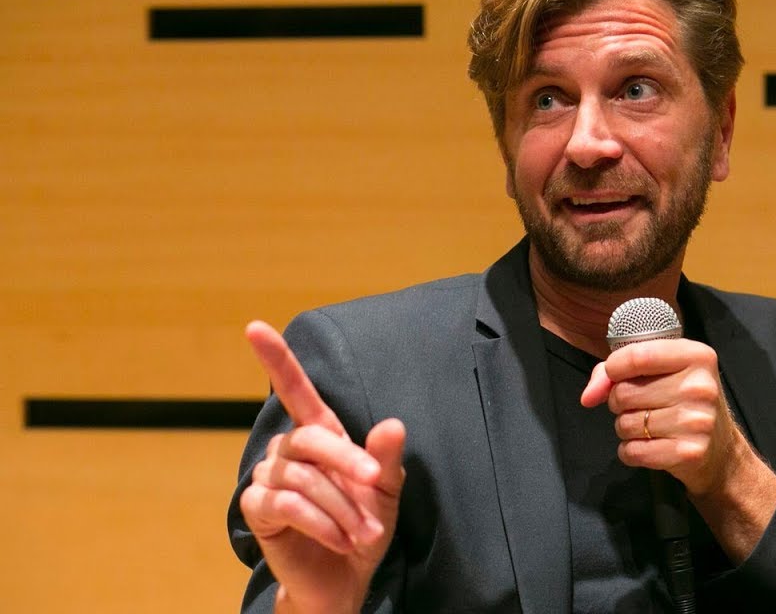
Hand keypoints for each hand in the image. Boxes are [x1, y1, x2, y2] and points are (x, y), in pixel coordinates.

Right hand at [238, 321, 405, 613]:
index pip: (295, 390)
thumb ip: (386, 458)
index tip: (255, 326)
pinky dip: (320, 523)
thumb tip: (392, 424)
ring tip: (362, 533)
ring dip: (340, 508)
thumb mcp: (385, 492)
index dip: (276, 358)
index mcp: (320, 435)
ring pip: (303, 478)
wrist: (345, 578)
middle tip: (374, 488)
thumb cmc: (363, 526)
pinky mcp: (256, 509)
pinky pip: (286, 504)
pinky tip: (338, 540)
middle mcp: (288, 449)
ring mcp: (268, 478)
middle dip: (347, 462)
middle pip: (310, 438)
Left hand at [580, 338, 775, 560]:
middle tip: (639, 406)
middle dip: (619, 402)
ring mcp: (697, 421)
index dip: (613, 368)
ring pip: (625, 424)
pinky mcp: (689, 452)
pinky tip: (648, 446)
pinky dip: (630, 451)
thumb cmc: (683, 403)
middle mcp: (700, 386)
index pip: (638, 355)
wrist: (720, 451)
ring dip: (625, 428)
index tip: (615, 376)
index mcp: (697, 356)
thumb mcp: (661, 373)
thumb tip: (588, 396)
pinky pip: (633, 451)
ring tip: (647, 426)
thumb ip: (617, 372)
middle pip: (625, 392)